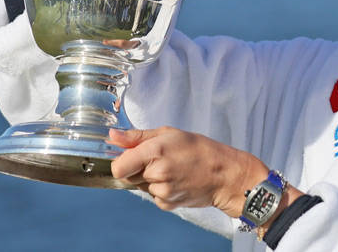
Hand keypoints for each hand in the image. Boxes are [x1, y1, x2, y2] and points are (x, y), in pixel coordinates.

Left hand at [108, 127, 267, 215]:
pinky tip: (176, 180)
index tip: (130, 156)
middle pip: (127, 176)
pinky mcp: (166, 204)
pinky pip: (152, 196)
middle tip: (160, 159)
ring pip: (140, 185)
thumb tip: (112, 136)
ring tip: (172, 168)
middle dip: (137, 167)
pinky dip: (160, 189)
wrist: (224, 174)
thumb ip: (136, 136)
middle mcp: (156, 174)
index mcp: (154, 152)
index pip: (117, 168)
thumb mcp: (169, 133)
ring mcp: (161, 192)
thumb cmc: (200, 149)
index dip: (121, 162)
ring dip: (150, 178)